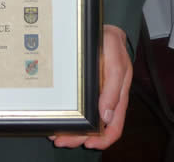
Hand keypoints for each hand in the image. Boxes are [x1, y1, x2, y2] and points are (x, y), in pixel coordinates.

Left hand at [49, 24, 131, 149]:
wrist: (102, 29)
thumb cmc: (112, 45)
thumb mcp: (116, 64)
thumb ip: (113, 89)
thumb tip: (106, 116)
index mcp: (118, 98)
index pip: (114, 128)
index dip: (102, 140)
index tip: (88, 144)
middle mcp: (106, 99)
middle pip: (94, 128)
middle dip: (78, 137)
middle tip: (61, 140)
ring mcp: (94, 93)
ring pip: (84, 119)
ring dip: (71, 129)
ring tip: (56, 134)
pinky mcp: (84, 86)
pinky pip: (77, 105)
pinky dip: (68, 114)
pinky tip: (59, 116)